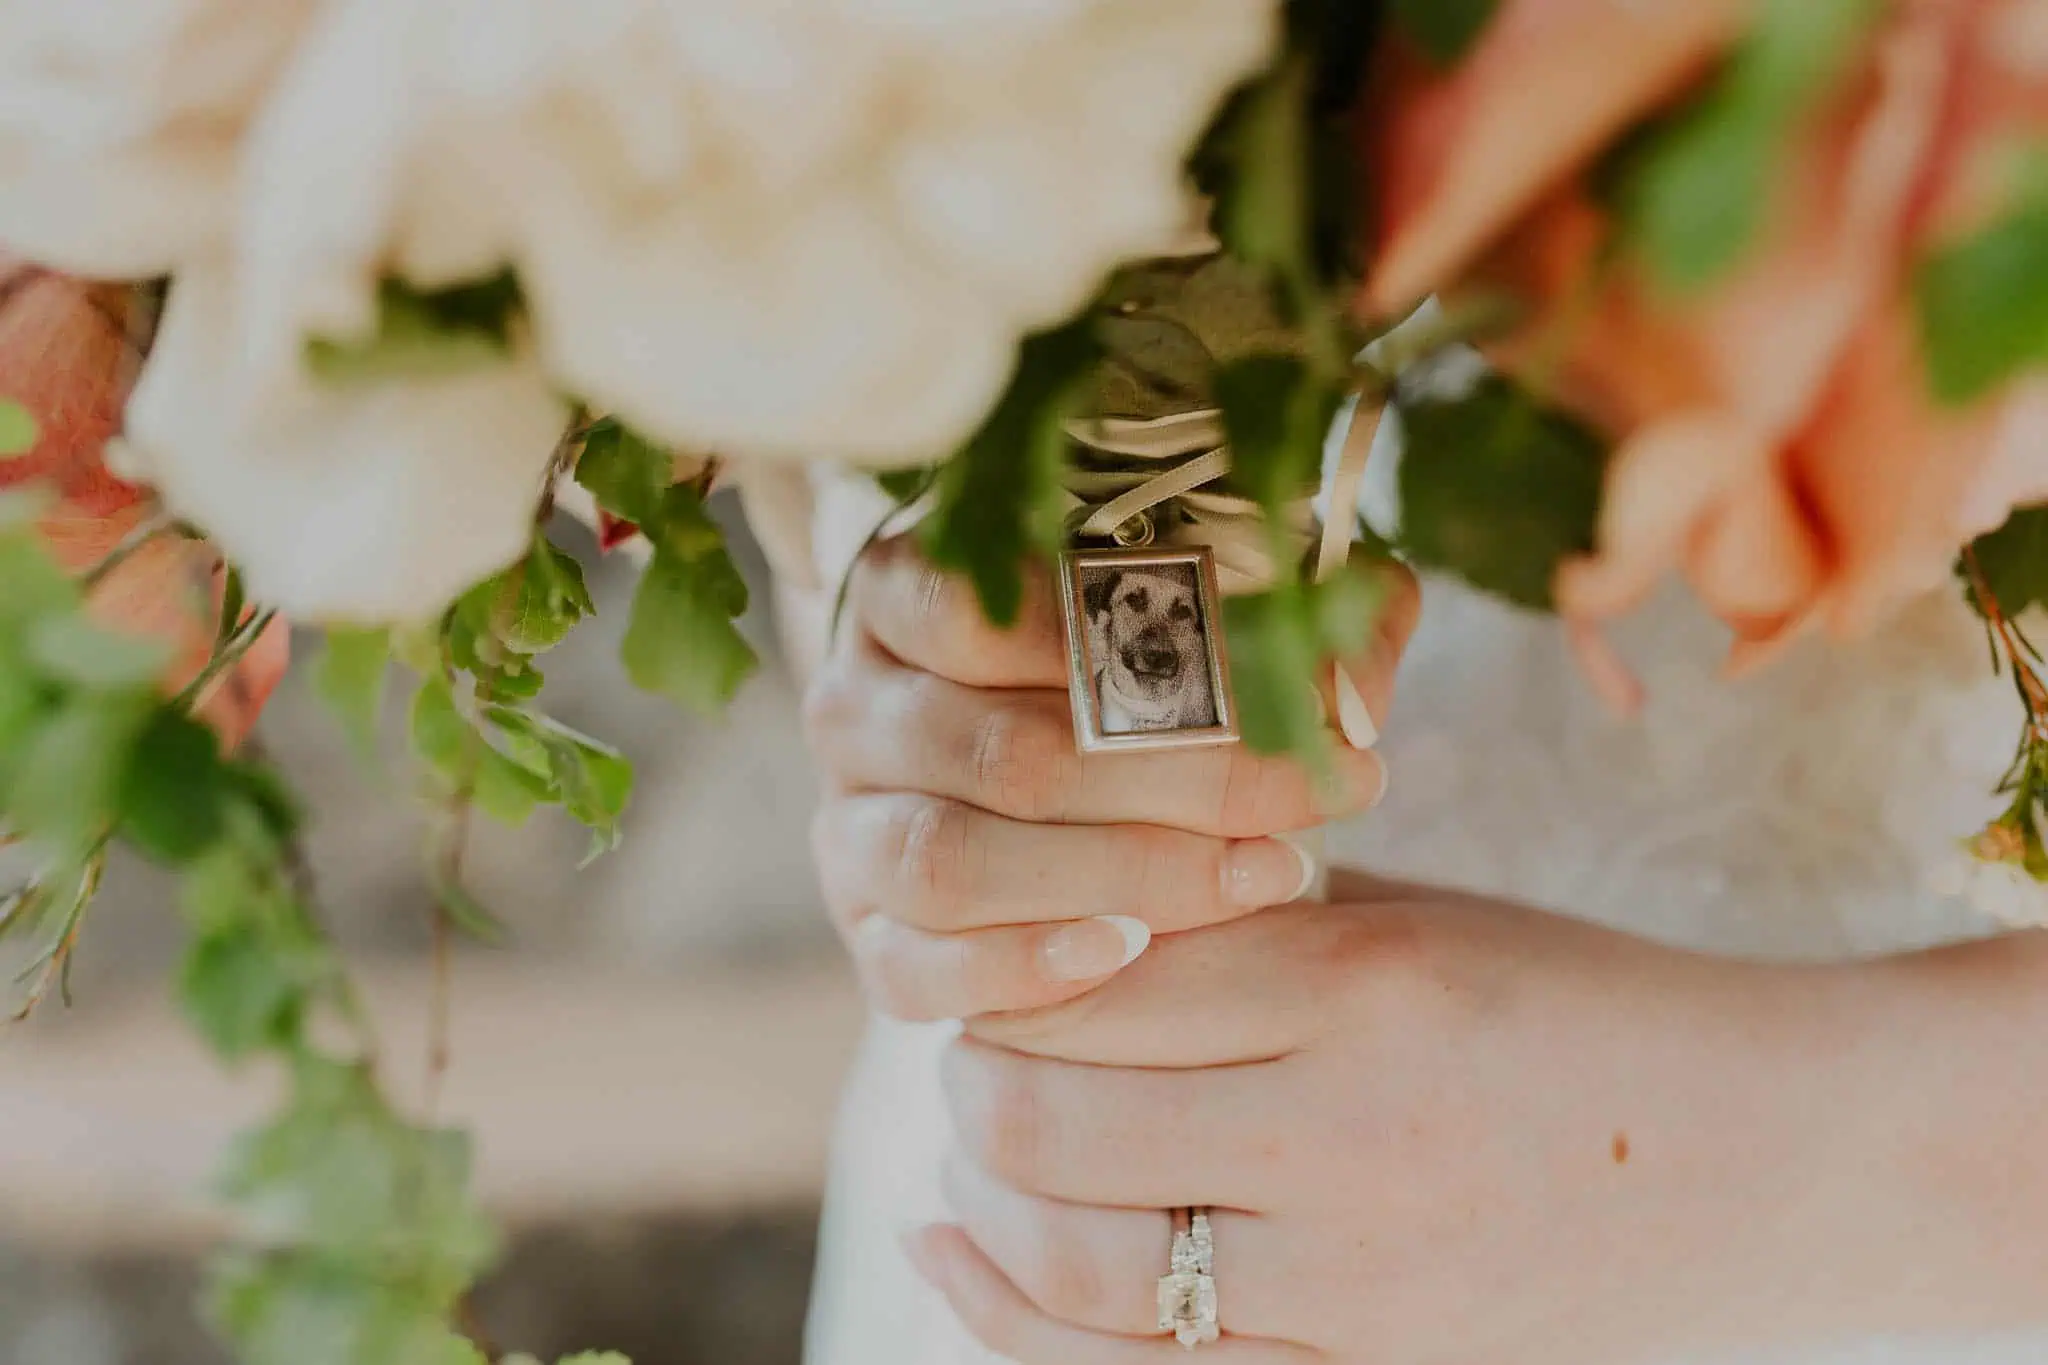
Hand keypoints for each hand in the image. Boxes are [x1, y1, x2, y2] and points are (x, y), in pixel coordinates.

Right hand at [804, 535, 1415, 1021]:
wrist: (1056, 751)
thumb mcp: (1211, 593)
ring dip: (1118, 878)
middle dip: (1177, 786)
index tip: (1288, 687)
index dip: (1145, 651)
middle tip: (1311, 801)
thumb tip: (1356, 681)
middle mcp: (854, 706)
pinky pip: (915, 972)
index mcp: (906, 591)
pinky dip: (1022, 969)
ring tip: (1259, 879)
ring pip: (952, 864)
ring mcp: (848, 828)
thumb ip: (1291, 606)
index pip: (993, 611)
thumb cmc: (1137, 660)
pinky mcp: (869, 934)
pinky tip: (1132, 954)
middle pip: (1002, 753)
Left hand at [909, 884, 2047, 1363]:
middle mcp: (1347, 1132)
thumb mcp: (1421, 919)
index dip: (1009, 973)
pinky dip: (1016, 1318)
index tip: (1002, 964)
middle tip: (972, 1056)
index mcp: (1361, 982)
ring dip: (985, 1195)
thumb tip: (1053, 938)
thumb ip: (1243, 926)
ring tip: (976, 1148)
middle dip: (971, 1082)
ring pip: (1075, 1261)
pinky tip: (953, 1252)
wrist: (1773, 1156)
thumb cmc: (1582, 1005)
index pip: (1084, 979)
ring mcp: (1362, 1280)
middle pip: (1047, 1118)